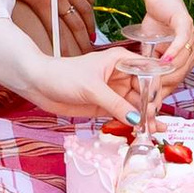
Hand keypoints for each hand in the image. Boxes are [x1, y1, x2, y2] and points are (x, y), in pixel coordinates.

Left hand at [4, 0, 98, 50]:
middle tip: (87, 55)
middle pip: (78, 25)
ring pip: (85, 9)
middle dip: (83, 42)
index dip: (67, 49)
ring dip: (89, 25)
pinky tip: (89, 8)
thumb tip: (9, 23)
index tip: (71, 61)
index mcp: (46, 5)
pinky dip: (89, 3)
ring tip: (91, 37)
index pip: (60, 33)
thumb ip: (18, 8)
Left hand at [14, 43, 144, 130]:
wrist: (39, 84)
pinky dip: (133, 123)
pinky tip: (143, 132)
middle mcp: (121, 75)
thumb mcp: (92, 88)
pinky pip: (124, 114)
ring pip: (136, 105)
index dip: (155, 88)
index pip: (148, 72)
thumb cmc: (63, 76)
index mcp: (121, 60)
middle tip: (152, 123)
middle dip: (151, 106)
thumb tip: (137, 119)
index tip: (154, 105)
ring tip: (154, 131)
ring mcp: (114, 91)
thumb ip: (115, 104)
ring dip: (145, 118)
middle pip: (145, 91)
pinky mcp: (106, 105)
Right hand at [135, 0, 193, 84]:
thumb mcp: (150, 49)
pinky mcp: (186, 24)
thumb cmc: (155, 22)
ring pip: (182, 60)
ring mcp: (192, 37)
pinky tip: (164, 60)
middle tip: (149, 90)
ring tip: (152, 78)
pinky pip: (182, 42)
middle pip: (181, 74)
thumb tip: (145, 87)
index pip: (178, 79)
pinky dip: (172, 52)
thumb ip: (150, 65)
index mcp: (187, 57)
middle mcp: (193, 49)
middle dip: (164, 84)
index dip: (164, 90)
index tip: (152, 101)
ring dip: (167, 70)